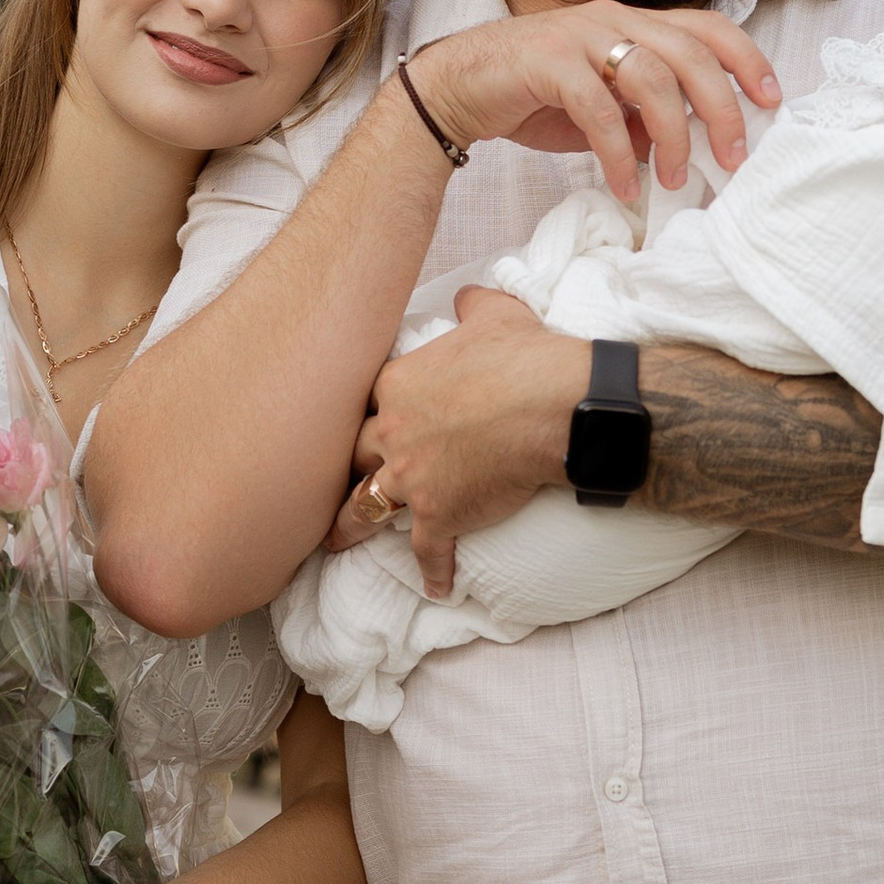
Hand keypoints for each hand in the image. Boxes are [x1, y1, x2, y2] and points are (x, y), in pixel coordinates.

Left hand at [339, 286, 588, 597]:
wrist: (551, 407)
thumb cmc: (523, 358)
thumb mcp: (494, 315)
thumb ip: (472, 305)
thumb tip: (466, 295)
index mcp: (397, 385)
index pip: (365, 404)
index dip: (367, 416)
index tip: (366, 426)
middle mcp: (392, 433)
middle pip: (354, 455)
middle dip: (343, 469)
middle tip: (332, 482)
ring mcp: (411, 478)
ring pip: (365, 506)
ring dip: (349, 526)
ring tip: (336, 542)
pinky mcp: (438, 516)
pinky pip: (427, 551)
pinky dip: (432, 571)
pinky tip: (437, 587)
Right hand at [408, 4, 778, 200]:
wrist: (458, 87)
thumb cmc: (534, 95)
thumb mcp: (603, 107)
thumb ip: (642, 116)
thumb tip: (683, 147)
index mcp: (633, 24)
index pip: (706, 28)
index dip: (745, 59)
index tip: (771, 100)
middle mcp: (613, 20)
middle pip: (690, 54)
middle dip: (721, 109)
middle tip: (733, 159)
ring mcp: (579, 36)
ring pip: (651, 77)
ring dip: (673, 136)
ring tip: (672, 180)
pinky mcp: (546, 61)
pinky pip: (597, 108)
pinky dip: (617, 152)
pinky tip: (624, 184)